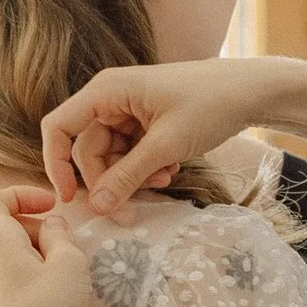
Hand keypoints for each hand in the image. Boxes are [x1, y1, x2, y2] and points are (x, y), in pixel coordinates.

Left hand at [0, 186, 93, 306]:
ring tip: (54, 276)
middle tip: (63, 247)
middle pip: (1, 232)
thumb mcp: (70, 262)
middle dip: (33, 229)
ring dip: (25, 259)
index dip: (18, 195)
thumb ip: (60, 236)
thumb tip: (52, 225)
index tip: (48, 205)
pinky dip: (4, 286)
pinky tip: (20, 295)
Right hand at [40, 56, 300, 215]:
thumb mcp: (166, 146)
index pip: (59, 127)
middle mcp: (110, 99)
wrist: (251, 91)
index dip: (55, 164)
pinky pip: (130, 154)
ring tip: (166, 178)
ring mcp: (127, 111)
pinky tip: (172, 169)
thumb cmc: (209, 105)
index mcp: (106, 91)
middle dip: (108, 182)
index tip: (68, 200)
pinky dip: (146, 168)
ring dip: (133, 176)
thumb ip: (127, 176)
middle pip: (87, 151)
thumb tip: (96, 207)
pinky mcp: (144, 123)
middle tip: (129, 215)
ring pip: (111, 157)